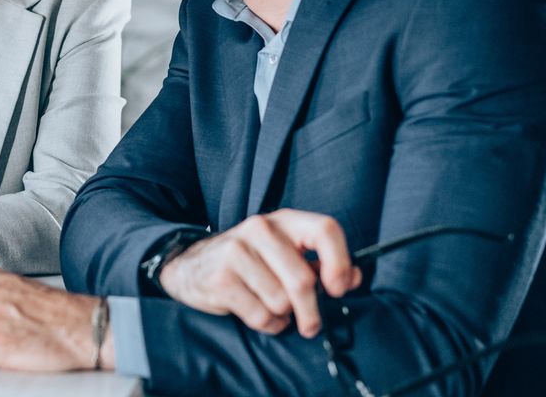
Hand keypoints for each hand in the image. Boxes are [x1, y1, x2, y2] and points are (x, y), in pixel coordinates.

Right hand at [159, 209, 361, 337]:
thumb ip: (319, 263)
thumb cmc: (248, 261)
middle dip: (311, 310)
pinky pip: (260, 315)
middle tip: (311, 324)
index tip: (338, 288)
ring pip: (281, 302)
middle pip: (302, 280)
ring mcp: (237, 252)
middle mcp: (260, 229)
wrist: (190, 265)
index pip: (325, 229)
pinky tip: (257, 313)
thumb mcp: (283, 252)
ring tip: (271, 308)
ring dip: (282, 316)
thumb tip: (355, 277)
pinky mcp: (221, 278)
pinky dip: (266, 324)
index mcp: (283, 220)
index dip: (339, 262)